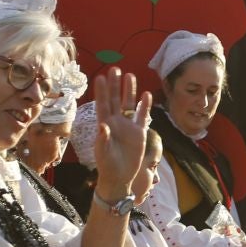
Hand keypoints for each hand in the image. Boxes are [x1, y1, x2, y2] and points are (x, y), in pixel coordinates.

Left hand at [90, 68, 150, 195]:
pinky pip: (142, 116)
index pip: (103, 104)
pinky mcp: (139, 132)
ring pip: (128, 104)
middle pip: (115, 99)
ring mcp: (128, 126)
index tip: (99, 77)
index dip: (101, 92)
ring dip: (129, 91)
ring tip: (129, 75)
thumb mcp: (103, 153)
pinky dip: (144, 106)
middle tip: (114, 69)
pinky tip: (146, 95)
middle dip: (114, 85)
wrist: (120, 178)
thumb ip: (102, 139)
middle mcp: (116, 122)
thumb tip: (103, 125)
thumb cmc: (107, 166)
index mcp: (105, 125)